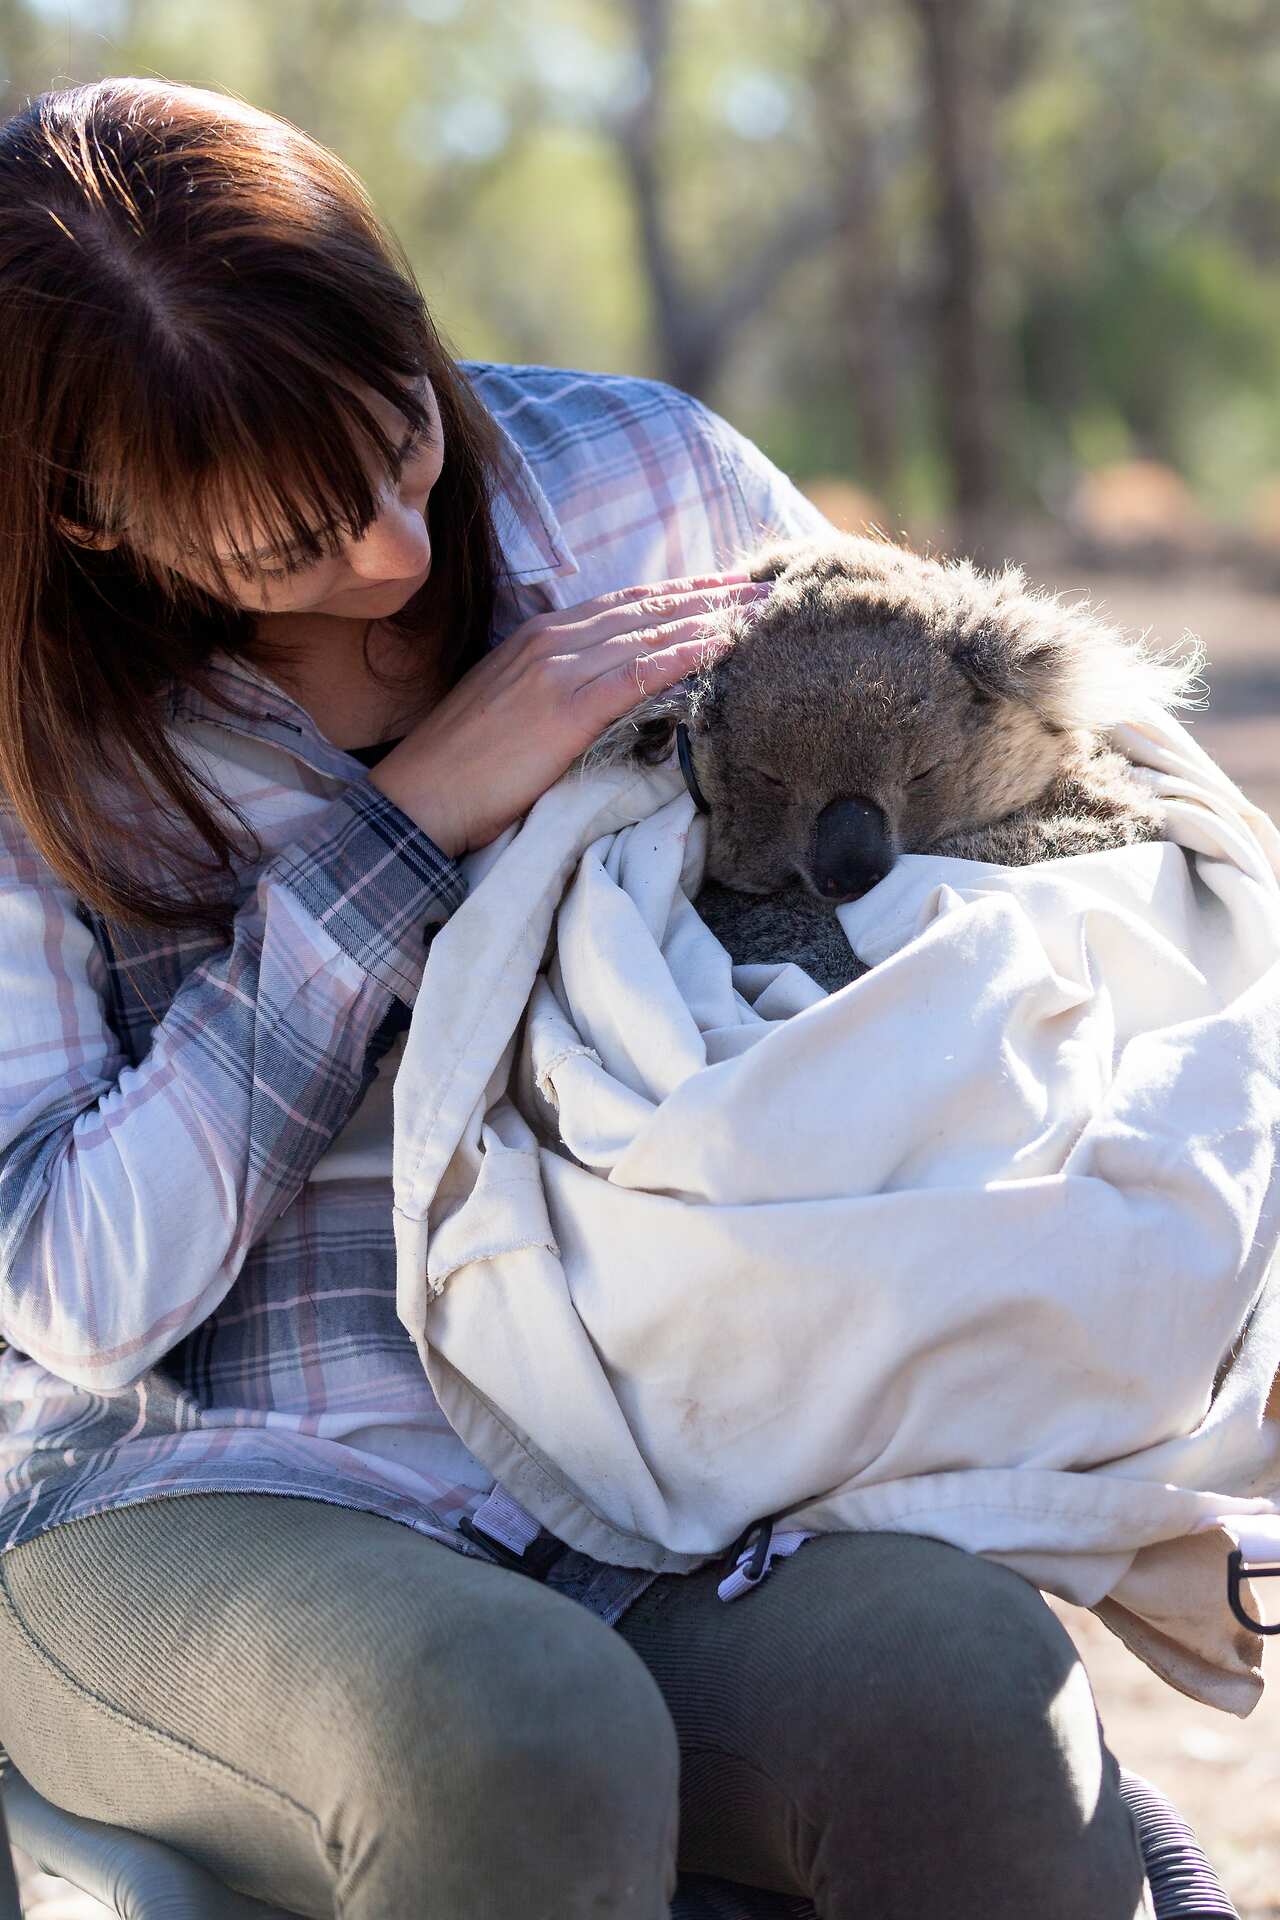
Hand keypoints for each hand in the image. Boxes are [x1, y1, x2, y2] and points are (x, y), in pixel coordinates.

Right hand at [368, 572, 768, 855]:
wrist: (416, 801)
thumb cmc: (461, 770)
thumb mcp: (511, 711)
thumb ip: (557, 691)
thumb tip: (606, 696)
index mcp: (539, 638)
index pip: (627, 605)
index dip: (683, 593)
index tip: (731, 587)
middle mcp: (552, 641)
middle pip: (649, 609)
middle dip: (713, 596)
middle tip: (770, 590)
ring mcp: (557, 671)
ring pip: (652, 632)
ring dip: (713, 619)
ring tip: (765, 614)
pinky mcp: (564, 709)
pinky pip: (638, 673)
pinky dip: (684, 655)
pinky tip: (724, 647)